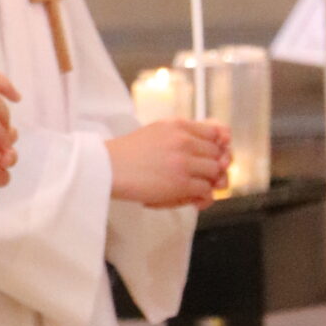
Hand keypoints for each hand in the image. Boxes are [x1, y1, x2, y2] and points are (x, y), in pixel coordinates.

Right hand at [106, 119, 229, 207]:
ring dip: (209, 183)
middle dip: (216, 167)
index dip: (219, 146)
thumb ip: (180, 135)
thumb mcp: (155, 132)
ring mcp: (184, 161)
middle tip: (207, 178)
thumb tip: (207, 145)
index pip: (215, 132)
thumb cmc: (126, 154)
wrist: (107, 168)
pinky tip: (195, 200)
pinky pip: (207, 190)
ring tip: (199, 189)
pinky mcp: (181, 183)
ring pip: (215, 172)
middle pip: (218, 153)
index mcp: (178, 125)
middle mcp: (184, 140)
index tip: (214, 156)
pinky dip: (204, 197)